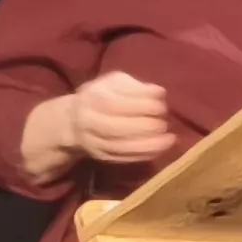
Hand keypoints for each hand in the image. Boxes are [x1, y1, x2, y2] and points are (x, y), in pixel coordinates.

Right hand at [19, 71, 179, 181]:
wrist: (72, 122)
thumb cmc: (101, 96)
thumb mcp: (114, 82)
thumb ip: (135, 86)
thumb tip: (159, 93)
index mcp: (94, 97)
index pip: (119, 102)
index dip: (144, 103)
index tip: (162, 102)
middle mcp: (90, 120)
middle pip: (119, 127)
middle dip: (147, 125)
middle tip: (164, 122)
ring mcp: (94, 141)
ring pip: (122, 146)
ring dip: (149, 144)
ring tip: (170, 139)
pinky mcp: (101, 156)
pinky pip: (124, 158)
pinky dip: (144, 154)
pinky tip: (160, 149)